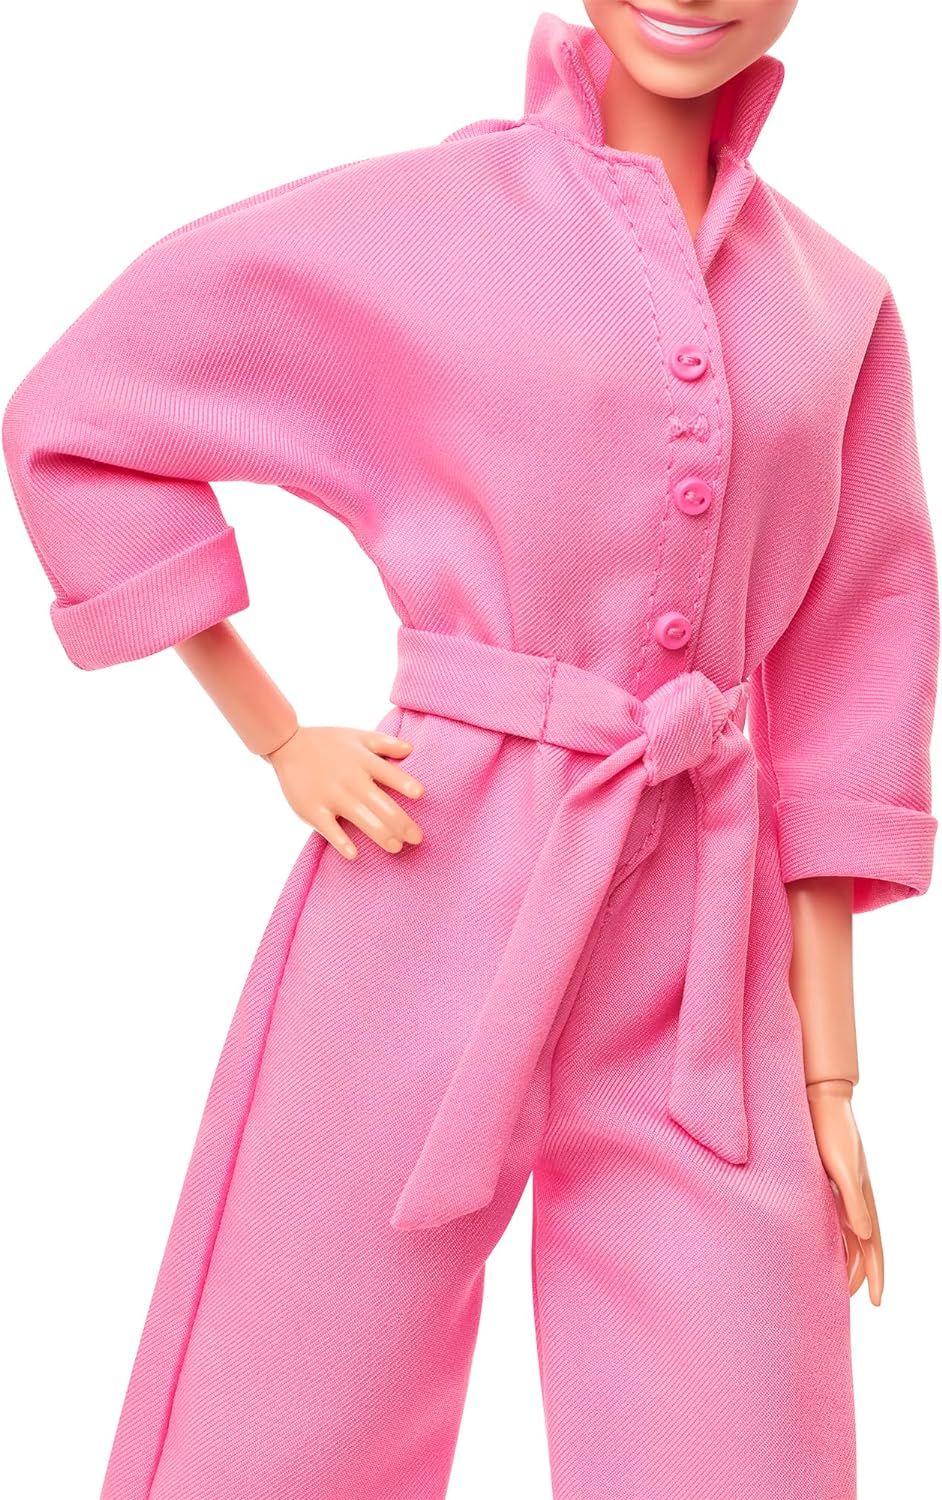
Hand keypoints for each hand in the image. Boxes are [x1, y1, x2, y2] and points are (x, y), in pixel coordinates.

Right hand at [264, 725, 423, 859]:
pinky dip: (340, 841)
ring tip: (396, 847)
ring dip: (379, 834)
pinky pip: (328, 829)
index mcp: (362, 761)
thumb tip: (411, 750)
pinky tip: (354, 854)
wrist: (287, 744)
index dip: (404, 783)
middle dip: (400, 821)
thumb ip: (385, 744)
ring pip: (359, 817)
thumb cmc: (328, 742)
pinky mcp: (312, 809)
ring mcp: (330, 795)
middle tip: (417, 838)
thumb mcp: (357, 736)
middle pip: (378, 802)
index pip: (387, 772)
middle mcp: (349, 779)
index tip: (420, 794)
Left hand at [806, 1079, 883, 1304]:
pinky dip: (834, 1237)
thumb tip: (864, 1235)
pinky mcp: (828, 1182)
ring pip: (849, 1235)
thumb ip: (853, 1202)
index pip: (873, 1247)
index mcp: (863, 1199)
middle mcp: (856, 1199)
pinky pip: (835, 1219)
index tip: (876, 1302)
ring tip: (837, 1282)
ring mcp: (843, 1192)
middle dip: (861, 1273)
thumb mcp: (842, 1168)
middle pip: (863, 1247)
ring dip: (846, 1258)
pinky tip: (823, 1247)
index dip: (876, 1275)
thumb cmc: (831, 1132)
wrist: (820, 1100)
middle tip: (852, 1299)